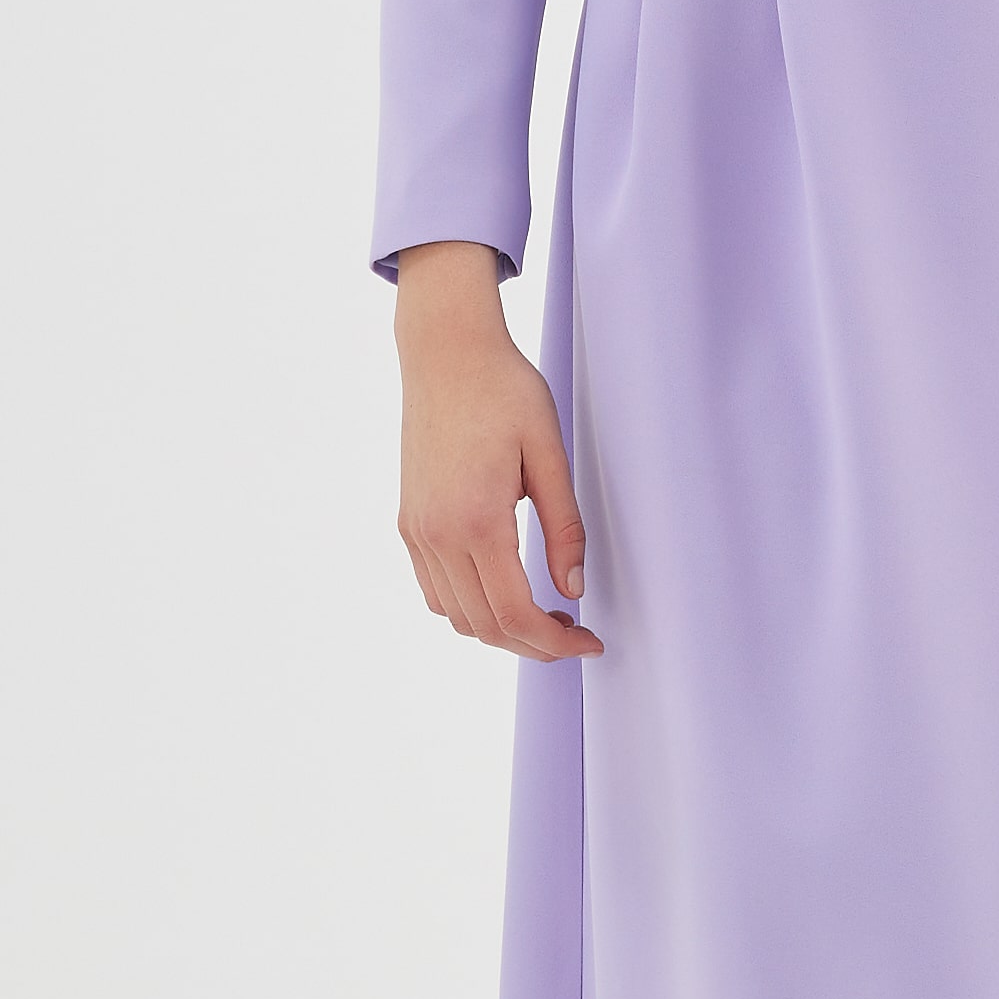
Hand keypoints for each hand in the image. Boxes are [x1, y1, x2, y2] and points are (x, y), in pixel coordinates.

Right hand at [393, 244, 602, 659]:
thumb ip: (565, 528)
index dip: (555, 643)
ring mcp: (417, 530)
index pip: (515, 613)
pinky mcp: (408, 522)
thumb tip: (572, 591)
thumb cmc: (504, 391)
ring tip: (543, 616)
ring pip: (455, 616)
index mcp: (477, 519)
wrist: (446, 352)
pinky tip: (503, 591)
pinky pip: (434, 591)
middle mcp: (437, 534)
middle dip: (533, 645)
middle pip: (484, 626)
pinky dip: (469, 608)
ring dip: (500, 630)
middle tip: (574, 635)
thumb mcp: (550, 453)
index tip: (589, 642)